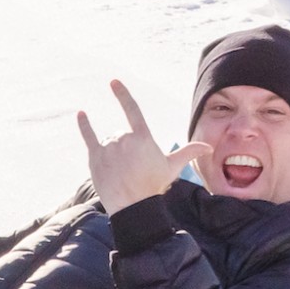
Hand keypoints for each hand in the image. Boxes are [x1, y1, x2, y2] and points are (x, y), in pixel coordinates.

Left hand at [76, 80, 210, 212]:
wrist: (133, 206)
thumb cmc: (154, 186)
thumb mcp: (173, 167)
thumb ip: (188, 152)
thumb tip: (208, 147)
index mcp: (142, 137)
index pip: (132, 109)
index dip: (122, 94)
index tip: (113, 82)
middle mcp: (124, 138)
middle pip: (122, 136)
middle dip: (126, 149)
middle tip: (132, 170)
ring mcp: (108, 147)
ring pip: (109, 142)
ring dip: (113, 152)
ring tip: (120, 172)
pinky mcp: (95, 157)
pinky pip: (89, 137)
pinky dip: (84, 125)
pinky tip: (81, 114)